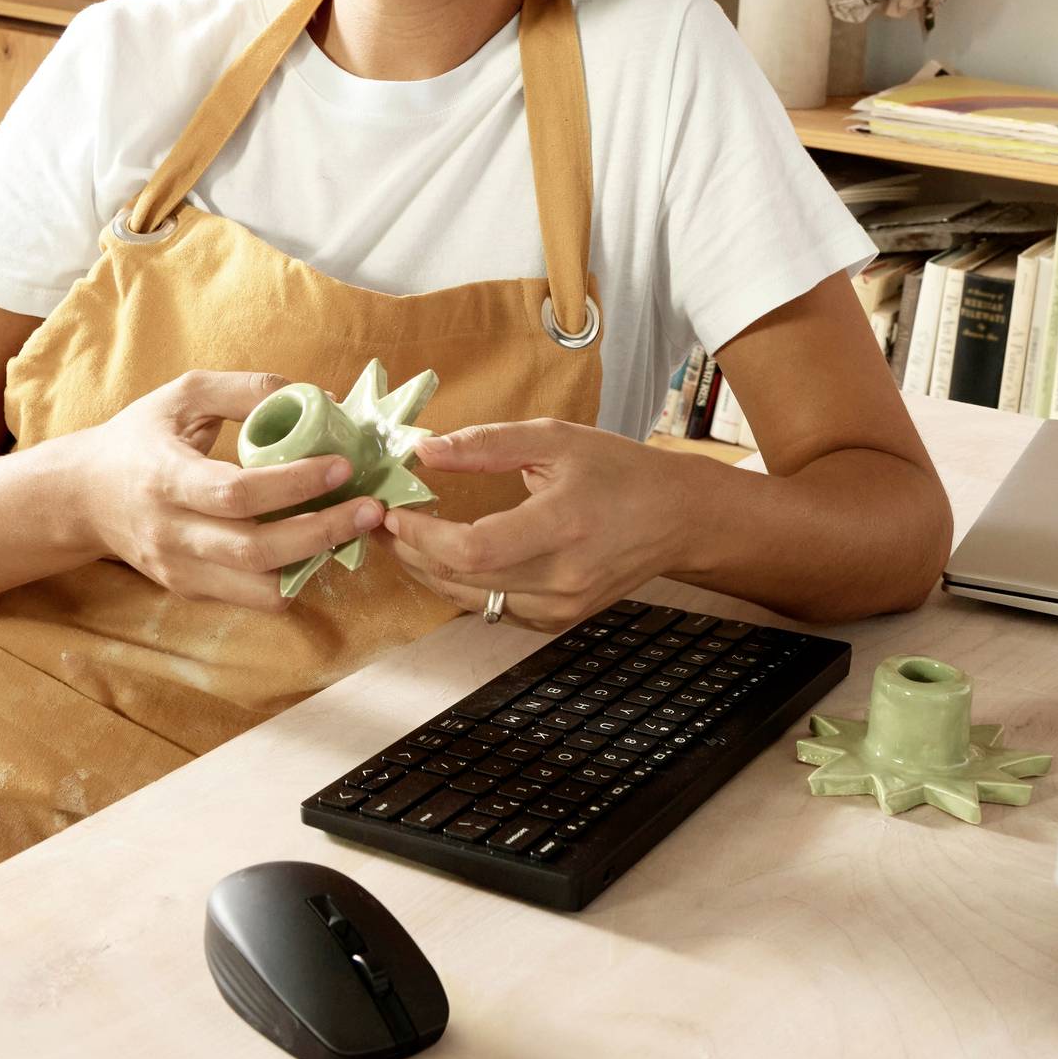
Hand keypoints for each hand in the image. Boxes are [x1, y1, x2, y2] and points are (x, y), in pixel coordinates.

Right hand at [77, 371, 387, 612]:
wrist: (84, 496)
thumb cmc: (140, 437)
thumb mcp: (183, 395)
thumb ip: (245, 390)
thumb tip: (314, 397)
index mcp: (164, 479)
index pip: (236, 493)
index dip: (294, 483)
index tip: (341, 466)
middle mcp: (170, 534)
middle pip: (255, 552)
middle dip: (322, 532)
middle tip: (371, 509)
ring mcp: (179, 571)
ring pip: (260, 589)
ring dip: (314, 562)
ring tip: (351, 528)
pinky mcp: (190, 591)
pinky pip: (252, 597)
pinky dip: (293, 576)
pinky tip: (317, 544)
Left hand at [383, 421, 685, 628]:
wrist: (677, 517)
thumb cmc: (621, 471)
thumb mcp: (556, 439)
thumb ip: (488, 444)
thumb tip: (425, 450)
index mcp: (562, 525)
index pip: (473, 549)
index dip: (421, 536)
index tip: (392, 512)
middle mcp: (562, 577)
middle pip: (463, 579)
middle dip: (410, 551)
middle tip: (380, 522)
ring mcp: (561, 606)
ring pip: (471, 600)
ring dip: (428, 571)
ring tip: (403, 538)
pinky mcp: (558, 620)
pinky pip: (493, 608)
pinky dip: (461, 586)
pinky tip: (444, 558)